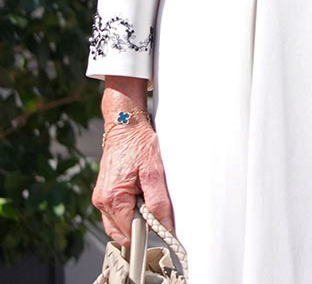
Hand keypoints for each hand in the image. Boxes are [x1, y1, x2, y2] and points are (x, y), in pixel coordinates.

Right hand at [91, 78, 173, 244]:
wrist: (125, 127)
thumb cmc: (139, 145)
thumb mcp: (154, 172)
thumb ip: (158, 201)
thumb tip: (164, 225)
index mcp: (112, 199)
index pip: (129, 231)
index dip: (147, 231)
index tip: (161, 227)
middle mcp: (102, 201)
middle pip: (122, 229)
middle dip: (140, 225)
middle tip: (155, 209)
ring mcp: (101, 198)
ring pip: (118, 223)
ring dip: (134, 218)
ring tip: (147, 198)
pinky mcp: (103, 193)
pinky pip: (116, 212)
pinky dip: (129, 211)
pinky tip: (140, 197)